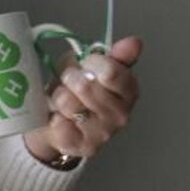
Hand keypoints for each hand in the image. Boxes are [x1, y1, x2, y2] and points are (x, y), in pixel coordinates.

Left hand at [24, 36, 142, 165]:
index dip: (91, 63)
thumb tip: (135, 42)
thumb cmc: (74, 88)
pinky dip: (54, 119)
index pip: (111, 72)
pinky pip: (61, 125)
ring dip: (59, 98)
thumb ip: (113, 54)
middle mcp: (122, 115)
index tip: (85, 64)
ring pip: (70, 104)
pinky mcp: (84, 148)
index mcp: (128, 90)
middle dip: (70, 79)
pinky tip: (59, 119)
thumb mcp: (89, 65)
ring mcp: (104, 134)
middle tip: (69, 83)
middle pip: (85, 87)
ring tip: (62, 101)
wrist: (55, 122)